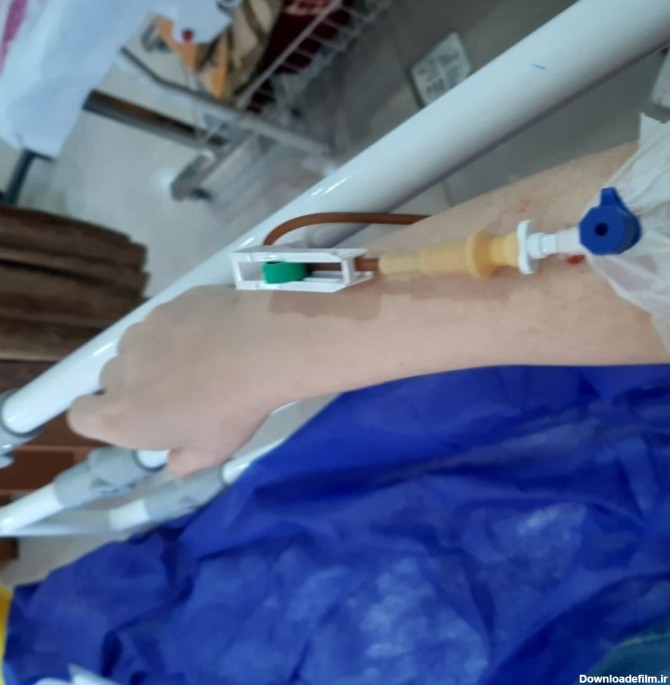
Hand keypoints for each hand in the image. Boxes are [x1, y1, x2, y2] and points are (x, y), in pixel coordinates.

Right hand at [68, 286, 282, 475]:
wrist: (260, 350)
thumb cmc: (231, 410)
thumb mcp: (211, 452)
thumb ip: (184, 461)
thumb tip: (175, 461)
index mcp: (120, 416)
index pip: (80, 416)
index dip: (100, 417)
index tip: (132, 417)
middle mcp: (120, 371)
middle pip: (112, 379)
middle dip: (136, 386)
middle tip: (177, 391)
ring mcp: (142, 331)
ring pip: (138, 346)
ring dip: (156, 354)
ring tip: (199, 358)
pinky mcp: (167, 304)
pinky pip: (165, 320)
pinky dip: (181, 328)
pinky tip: (213, 334)